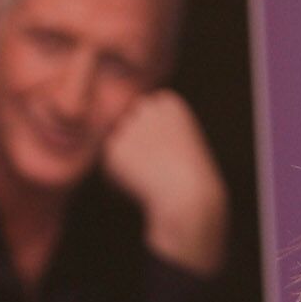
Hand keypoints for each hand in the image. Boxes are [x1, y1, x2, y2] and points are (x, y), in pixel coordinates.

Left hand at [101, 90, 227, 274]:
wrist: (188, 200)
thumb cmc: (191, 179)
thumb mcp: (183, 142)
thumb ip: (155, 128)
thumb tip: (116, 133)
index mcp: (169, 101)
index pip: (150, 112)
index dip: (159, 137)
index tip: (174, 153)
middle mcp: (147, 107)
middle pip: (131, 122)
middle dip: (140, 141)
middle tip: (160, 167)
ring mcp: (129, 126)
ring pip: (119, 142)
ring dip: (129, 160)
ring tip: (151, 178)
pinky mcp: (113, 148)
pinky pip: (109, 163)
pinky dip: (119, 178)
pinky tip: (139, 185)